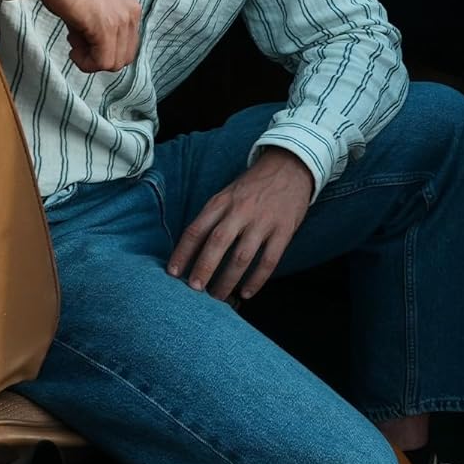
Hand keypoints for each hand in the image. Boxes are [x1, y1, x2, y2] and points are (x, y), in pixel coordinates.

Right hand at [38, 0, 141, 72]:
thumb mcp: (94, 3)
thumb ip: (102, 21)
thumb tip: (95, 45)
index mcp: (131, 7)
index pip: (127, 46)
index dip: (103, 49)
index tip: (82, 36)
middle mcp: (132, 13)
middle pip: (124, 57)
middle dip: (99, 57)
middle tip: (77, 40)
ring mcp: (121, 20)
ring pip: (113, 63)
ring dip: (90, 59)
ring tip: (73, 37)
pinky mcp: (105, 27)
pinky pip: (102, 62)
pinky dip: (85, 62)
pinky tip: (71, 45)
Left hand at [167, 149, 313, 301]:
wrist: (291, 166)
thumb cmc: (253, 186)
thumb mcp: (228, 194)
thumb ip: (213, 217)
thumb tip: (192, 251)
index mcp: (222, 202)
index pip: (196, 229)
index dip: (182, 253)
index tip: (172, 273)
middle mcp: (241, 210)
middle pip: (217, 243)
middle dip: (203, 268)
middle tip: (194, 291)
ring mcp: (264, 220)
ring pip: (242, 256)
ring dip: (228, 280)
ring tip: (218, 298)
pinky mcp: (284, 229)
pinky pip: (269, 260)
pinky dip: (257, 279)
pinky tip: (247, 292)